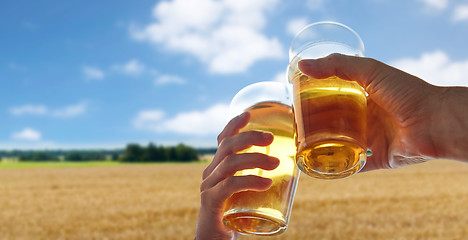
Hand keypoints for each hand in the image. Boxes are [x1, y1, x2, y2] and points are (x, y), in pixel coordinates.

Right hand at [195, 112, 279, 239]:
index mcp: (218, 168)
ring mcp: (208, 187)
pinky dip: (248, 181)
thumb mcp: (245, 193)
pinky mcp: (211, 202)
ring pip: (229, 164)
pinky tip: (265, 183)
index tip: (249, 113)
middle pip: (227, 147)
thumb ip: (258, 180)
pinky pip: (229, 186)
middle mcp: (210, 174)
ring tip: (276, 164)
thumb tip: (291, 169)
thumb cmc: (234, 216)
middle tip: (271, 138)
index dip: (234, 125)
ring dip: (254, 160)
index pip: (223, 140)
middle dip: (249, 137)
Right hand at [298, 54, 467, 170]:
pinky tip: (317, 167)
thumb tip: (301, 65)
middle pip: (333, 121)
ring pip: (338, 144)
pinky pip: (351, 165)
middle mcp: (366, 117)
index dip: (314, 99)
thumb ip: (337, 65)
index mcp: (365, 95)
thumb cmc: (406, 92)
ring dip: (320, 146)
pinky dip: (335, 168)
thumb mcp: (370, 70)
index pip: (333, 96)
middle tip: (295, 126)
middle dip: (313, 124)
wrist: (435, 122)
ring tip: (300, 146)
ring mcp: (370, 139)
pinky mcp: (375, 159)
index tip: (296, 102)